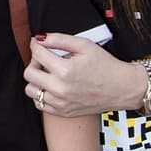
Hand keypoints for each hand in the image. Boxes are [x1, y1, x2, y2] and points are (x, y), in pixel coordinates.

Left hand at [25, 32, 143, 118]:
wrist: (122, 88)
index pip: (37, 54)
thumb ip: (59, 40)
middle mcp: (60, 89)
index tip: (39, 43)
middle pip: (28, 73)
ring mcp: (60, 103)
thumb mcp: (84, 45)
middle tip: (44, 59)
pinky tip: (52, 86)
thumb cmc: (105, 65)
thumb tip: (39, 38)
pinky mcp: (62, 112)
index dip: (36, 44)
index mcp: (65, 71)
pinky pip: (39, 104)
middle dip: (34, 62)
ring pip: (31, 90)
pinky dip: (42, 94)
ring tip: (48, 74)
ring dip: (36, 79)